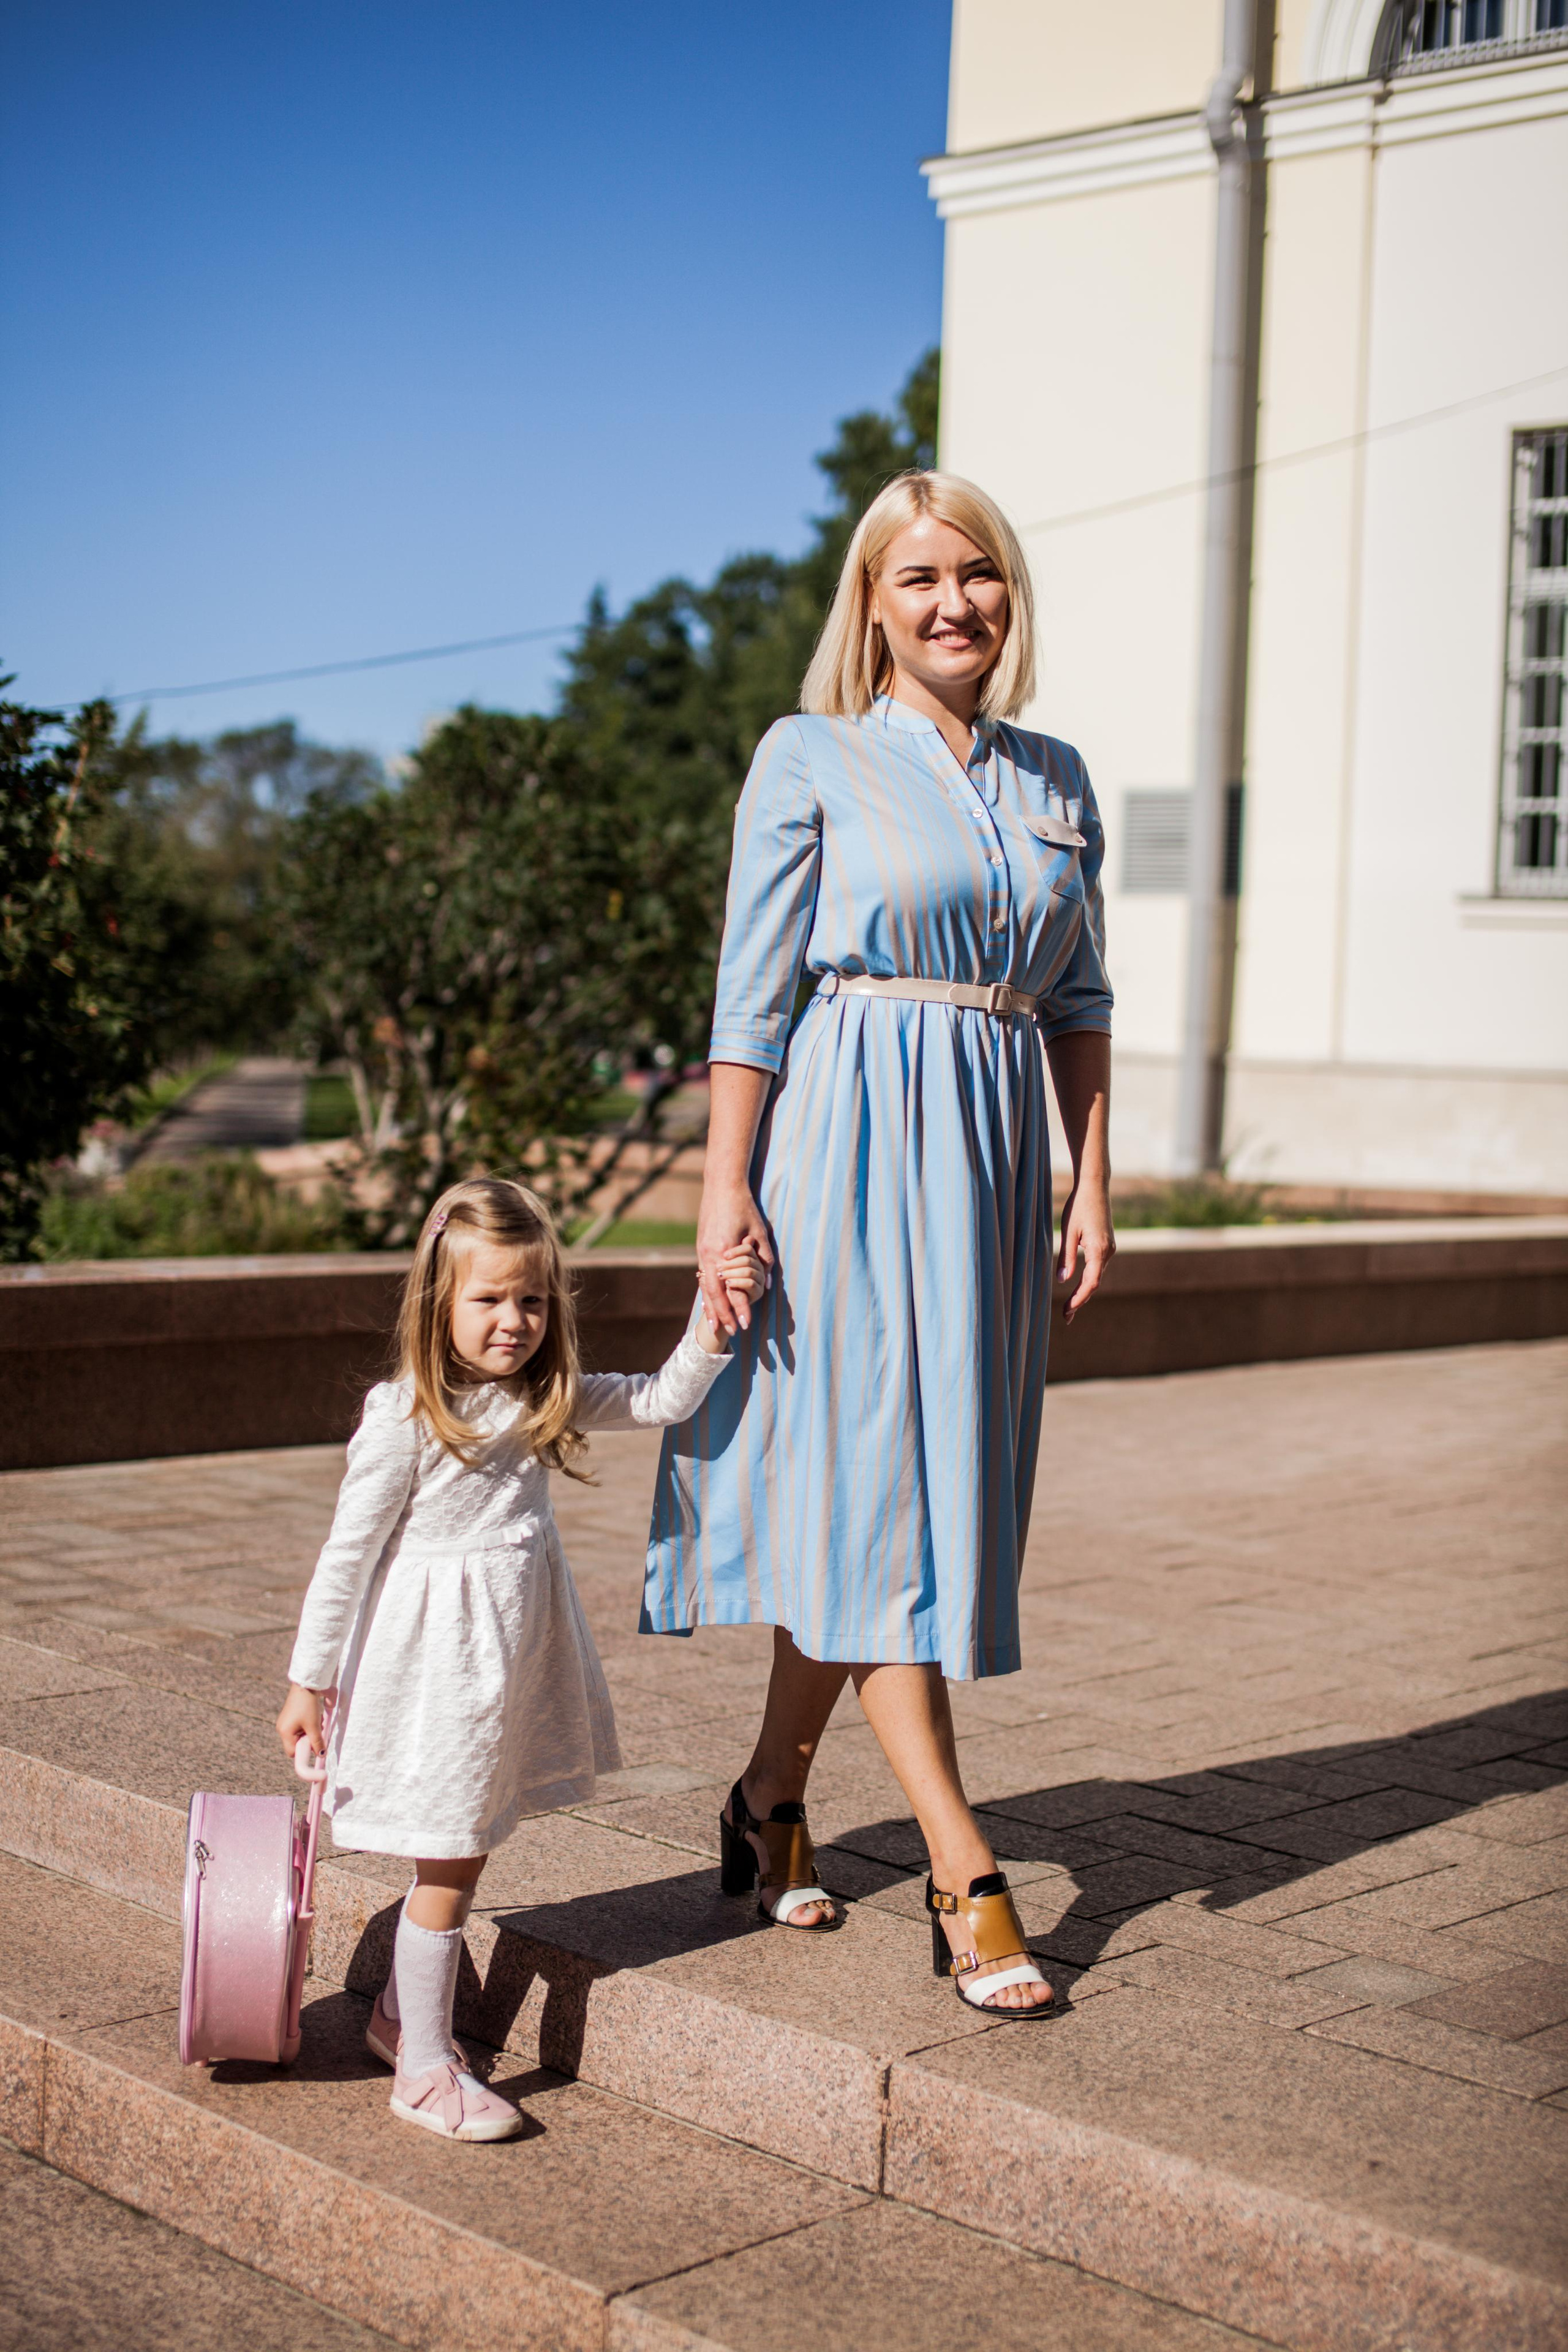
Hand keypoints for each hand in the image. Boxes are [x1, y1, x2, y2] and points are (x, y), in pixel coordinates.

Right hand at [276, 1683, 324, 1759]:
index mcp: (284, 1732)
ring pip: (300, 1734)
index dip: (304, 1752)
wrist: (305, 1684)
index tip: (315, 1747)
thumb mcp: (314, 1725)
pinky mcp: (291, 1715)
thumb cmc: (308, 1705)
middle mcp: (282, 1728)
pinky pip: (301, 1726)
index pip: (292, 1752)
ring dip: (311, 1731)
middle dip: (309, 1739)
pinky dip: (309, 1724)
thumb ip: (317, 1742)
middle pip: (297, 1743)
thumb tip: (321, 1754)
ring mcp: (286, 1721)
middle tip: (318, 1731)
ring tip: (318, 1721)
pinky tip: (315, 1715)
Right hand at [697, 1181, 772, 1336]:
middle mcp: (709, 1255)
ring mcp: (702, 1251)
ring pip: (704, 1286)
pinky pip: (702, 1275)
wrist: (722, 1185)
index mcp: (724, 1253)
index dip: (737, 1309)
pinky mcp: (701, 1247)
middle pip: (713, 1294)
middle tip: (728, 1333)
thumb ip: (765, 1260)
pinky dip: (705, 1291)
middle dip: (721, 1315)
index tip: (744, 1325)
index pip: (729, 1290)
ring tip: (713, 1324)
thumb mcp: (760, 1232)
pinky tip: (707, 1301)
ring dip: (710, 1306)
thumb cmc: (744, 1207)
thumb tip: (768, 1284)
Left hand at [1056, 1177, 1114, 1322]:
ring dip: (1084, 1292)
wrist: (1094, 1186)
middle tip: (1066, 1317)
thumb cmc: (1079, 1205)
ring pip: (1097, 1276)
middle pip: (1095, 1283)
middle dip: (1080, 1301)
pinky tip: (1078, 1287)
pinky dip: (1088, 1280)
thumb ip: (1066, 1257)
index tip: (1067, 1312)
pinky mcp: (1107, 1244)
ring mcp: (1110, 1248)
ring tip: (1069, 1307)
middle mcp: (1109, 1252)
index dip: (1079, 1299)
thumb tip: (1063, 1281)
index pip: (1090, 1283)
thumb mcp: (1068, 1231)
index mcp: (1099, 1250)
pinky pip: (1098, 1267)